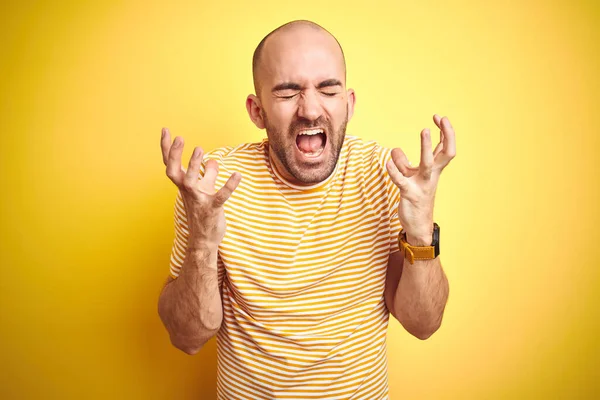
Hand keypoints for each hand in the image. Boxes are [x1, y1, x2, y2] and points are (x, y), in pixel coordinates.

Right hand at [160, 127, 241, 247]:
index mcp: (184, 185)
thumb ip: (209, 175)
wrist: (204, 239)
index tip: (166, 130)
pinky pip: (220, 197)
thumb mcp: (206, 191)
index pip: (171, 164)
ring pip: (191, 183)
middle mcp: (187, 192)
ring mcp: (198, 201)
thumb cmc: (203, 213)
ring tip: (200, 150)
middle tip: (179, 138)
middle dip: (174, 155)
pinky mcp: (212, 210)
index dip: (166, 148)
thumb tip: (213, 161)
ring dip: (194, 166)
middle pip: (173, 171)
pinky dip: (228, 186)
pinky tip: (238, 175)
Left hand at [385, 115, 455, 244]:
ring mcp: (422, 184)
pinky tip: (387, 162)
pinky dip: (394, 171)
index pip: (445, 147)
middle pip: (447, 153)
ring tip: (425, 130)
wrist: (417, 225)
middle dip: (447, 135)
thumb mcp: (408, 177)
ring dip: (426, 147)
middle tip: (442, 118)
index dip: (445, 131)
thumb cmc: (415, 198)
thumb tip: (395, 150)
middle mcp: (432, 175)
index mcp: (434, 170)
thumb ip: (402, 163)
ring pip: (428, 164)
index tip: (439, 117)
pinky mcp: (409, 194)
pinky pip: (402, 181)